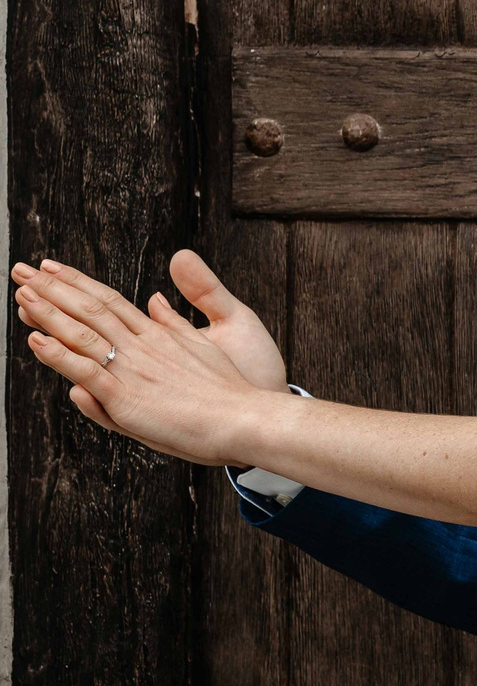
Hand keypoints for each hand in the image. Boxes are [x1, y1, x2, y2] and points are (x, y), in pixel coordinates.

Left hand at [15, 256, 270, 464]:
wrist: (246, 419)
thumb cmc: (230, 393)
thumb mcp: (205, 350)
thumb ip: (175, 325)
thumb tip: (153, 301)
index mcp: (159, 335)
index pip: (111, 300)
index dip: (79, 281)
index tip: (54, 267)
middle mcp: (143, 345)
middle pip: (91, 308)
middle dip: (53, 287)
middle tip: (22, 270)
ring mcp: (133, 370)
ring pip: (82, 333)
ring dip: (48, 311)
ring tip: (21, 294)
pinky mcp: (126, 397)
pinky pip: (85, 371)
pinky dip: (57, 355)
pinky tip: (36, 339)